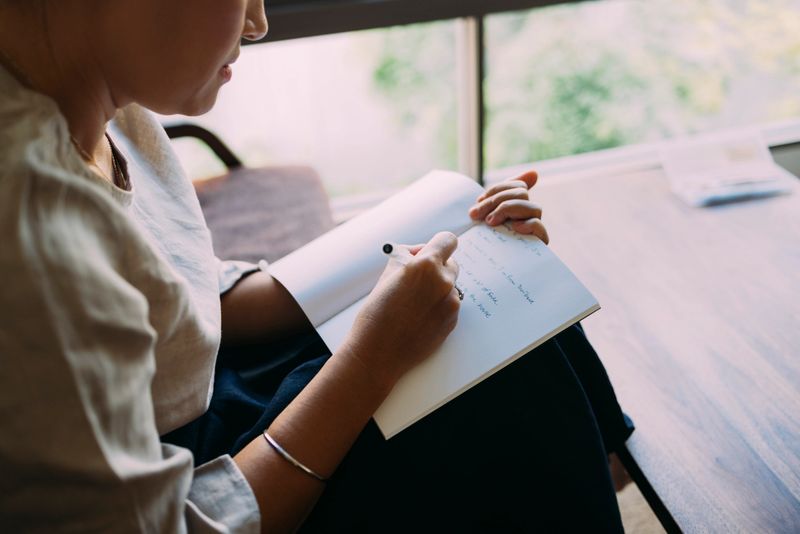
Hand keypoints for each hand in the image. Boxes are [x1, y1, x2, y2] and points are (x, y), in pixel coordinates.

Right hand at [339, 232, 460, 391]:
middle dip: (436, 267)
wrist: (378, 351)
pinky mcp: (452, 321)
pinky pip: (449, 305)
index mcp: (426, 265)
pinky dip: (438, 307)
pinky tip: (418, 317)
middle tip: (417, 279)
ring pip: (450, 286)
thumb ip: (408, 257)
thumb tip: (419, 251)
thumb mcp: (388, 273)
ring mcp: (451, 303)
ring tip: (413, 304)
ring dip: (436, 289)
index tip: (432, 250)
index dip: (439, 244)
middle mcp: (443, 282)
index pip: (448, 240)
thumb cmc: (377, 312)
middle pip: (451, 263)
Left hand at [468, 170, 549, 243]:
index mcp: (518, 206)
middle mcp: (528, 215)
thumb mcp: (486, 218)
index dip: (497, 189)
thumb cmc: (484, 243)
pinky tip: (514, 228)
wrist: (483, 272)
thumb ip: (498, 196)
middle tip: (477, 214)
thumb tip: (535, 172)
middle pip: (522, 193)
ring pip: (532, 207)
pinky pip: (539, 227)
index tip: (479, 201)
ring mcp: (533, 229)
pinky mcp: (537, 245)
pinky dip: (528, 224)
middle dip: (496, 200)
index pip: (517, 185)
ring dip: (508, 210)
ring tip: (490, 222)